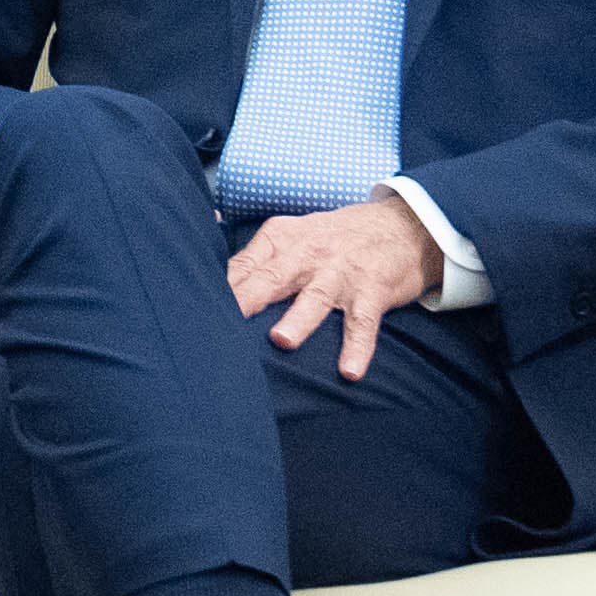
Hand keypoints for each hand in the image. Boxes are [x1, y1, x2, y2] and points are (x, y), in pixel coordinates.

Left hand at [222, 195, 439, 381]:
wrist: (403, 224)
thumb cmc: (336, 238)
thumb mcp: (293, 236)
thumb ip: (256, 260)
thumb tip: (214, 283)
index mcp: (283, 240)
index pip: (243, 267)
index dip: (220, 289)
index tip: (192, 311)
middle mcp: (309, 254)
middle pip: (272, 278)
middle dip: (247, 299)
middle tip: (221, 322)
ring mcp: (341, 274)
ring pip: (316, 298)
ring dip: (299, 319)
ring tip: (282, 341)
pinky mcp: (372, 292)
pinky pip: (364, 323)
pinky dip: (358, 347)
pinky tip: (349, 371)